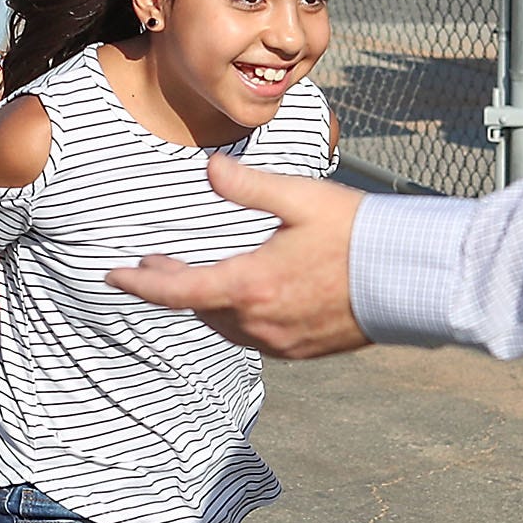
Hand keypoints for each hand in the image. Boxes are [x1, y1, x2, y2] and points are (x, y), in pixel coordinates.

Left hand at [106, 157, 369, 357]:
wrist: (410, 279)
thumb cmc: (359, 233)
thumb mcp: (300, 199)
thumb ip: (249, 187)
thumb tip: (209, 170)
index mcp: (251, 285)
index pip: (177, 291)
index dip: (139, 284)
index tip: (112, 276)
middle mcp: (259, 322)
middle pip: (199, 308)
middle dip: (173, 287)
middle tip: (153, 266)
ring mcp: (281, 342)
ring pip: (226, 326)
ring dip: (207, 303)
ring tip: (197, 279)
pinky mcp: (302, 351)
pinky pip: (254, 338)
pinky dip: (238, 317)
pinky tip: (244, 298)